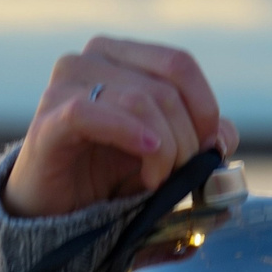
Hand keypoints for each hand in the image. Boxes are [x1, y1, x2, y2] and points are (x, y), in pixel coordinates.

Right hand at [1, 36, 240, 218]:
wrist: (57, 215)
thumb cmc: (112, 178)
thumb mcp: (169, 156)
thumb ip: (202, 140)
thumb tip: (224, 136)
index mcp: (122, 56)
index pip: (180, 64)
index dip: (204, 110)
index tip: (208, 151)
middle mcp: (91, 59)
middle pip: (165, 88)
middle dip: (186, 141)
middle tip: (179, 178)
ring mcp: (65, 85)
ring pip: (140, 101)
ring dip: (163, 152)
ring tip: (154, 182)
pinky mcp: (47, 120)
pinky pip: (91, 114)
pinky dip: (128, 136)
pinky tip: (146, 165)